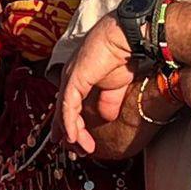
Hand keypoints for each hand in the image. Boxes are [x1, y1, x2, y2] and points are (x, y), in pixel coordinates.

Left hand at [55, 15, 139, 153]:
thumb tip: (106, 118)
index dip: (73, 126)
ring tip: (80, 149)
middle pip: (63, 112)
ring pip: (65, 112)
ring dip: (72, 133)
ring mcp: (70, 78)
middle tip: (76, 151)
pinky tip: (73, 137)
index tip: (79, 144)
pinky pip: (68, 106)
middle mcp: (70, 78)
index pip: (69, 107)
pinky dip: (69, 123)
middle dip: (68, 134)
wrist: (127, 38)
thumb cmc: (122, 55)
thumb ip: (108, 102)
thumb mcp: (116, 86)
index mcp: (79, 79)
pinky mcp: (73, 79)